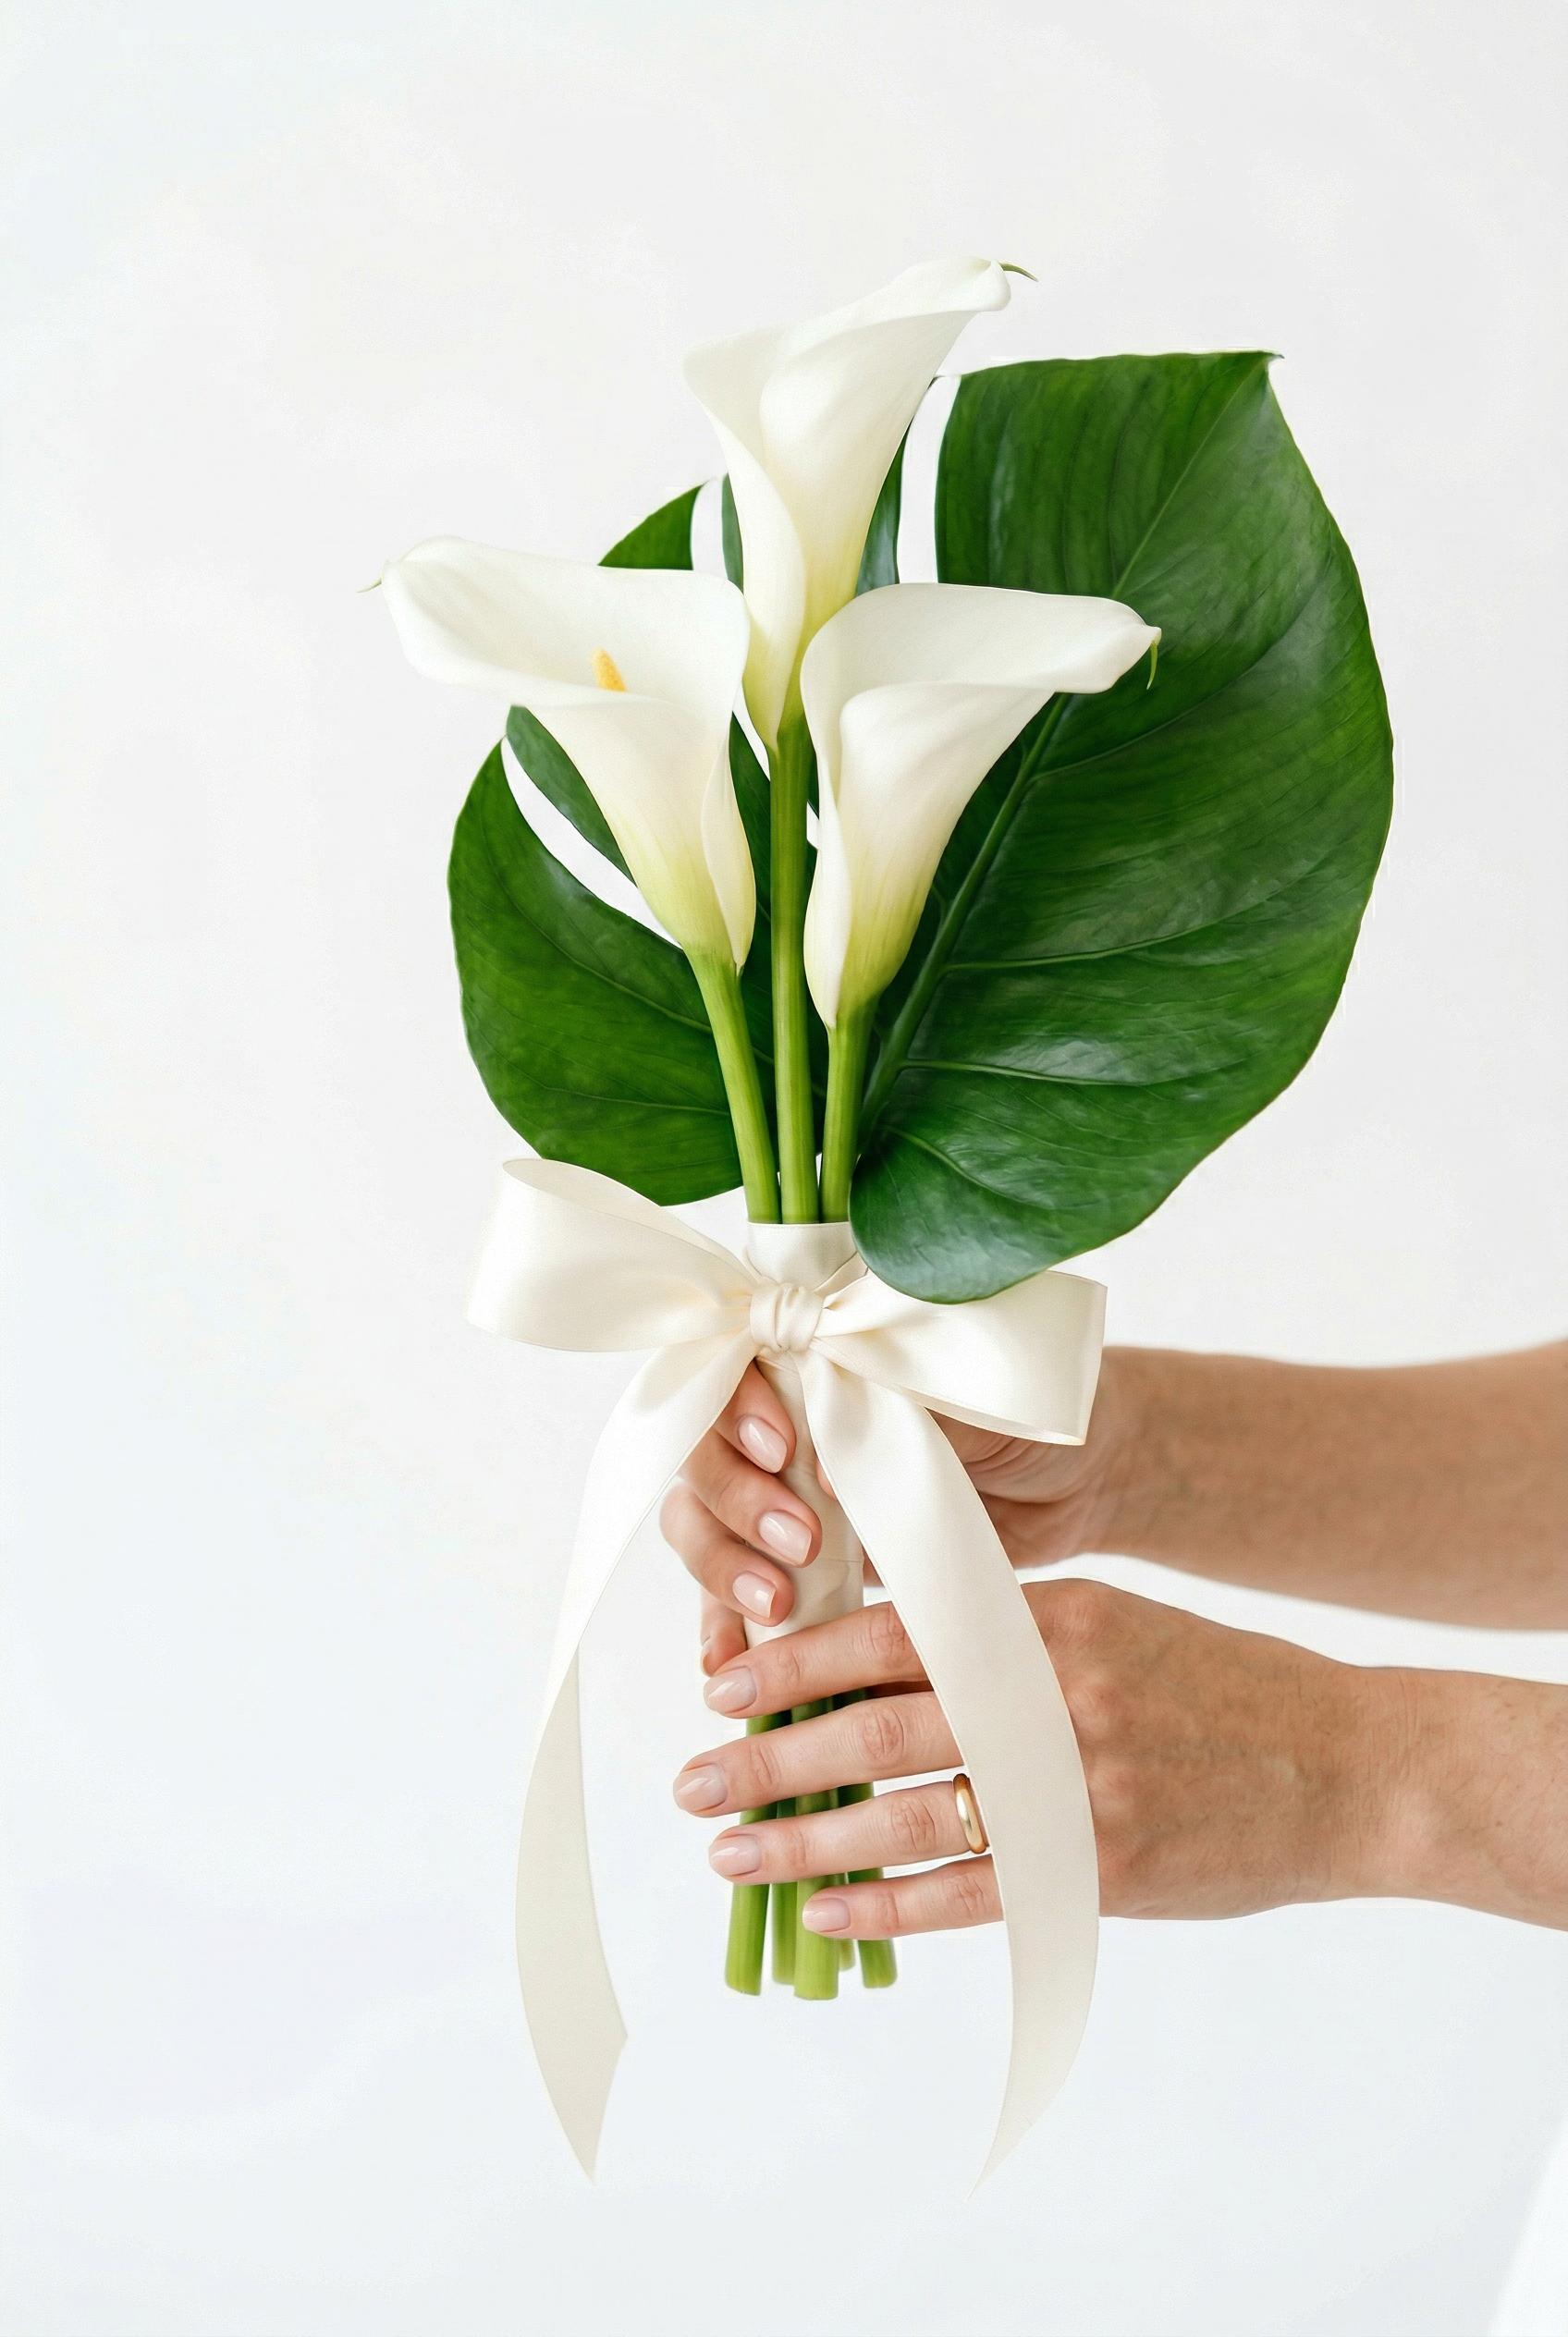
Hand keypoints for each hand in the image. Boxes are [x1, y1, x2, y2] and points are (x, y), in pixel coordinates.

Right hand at [660, 1353, 1134, 1671]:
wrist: (1082, 1474)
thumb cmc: (1027, 1412)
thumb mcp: (962, 1399)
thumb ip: (889, 1420)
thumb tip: (819, 1471)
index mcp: (811, 1350)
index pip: (732, 1368)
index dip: (740, 1410)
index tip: (785, 1450)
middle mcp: (781, 1415)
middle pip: (702, 1452)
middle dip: (734, 1502)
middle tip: (799, 1542)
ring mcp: (784, 1490)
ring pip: (703, 1522)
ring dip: (722, 1567)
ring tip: (774, 1608)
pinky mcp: (801, 1559)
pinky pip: (733, 1590)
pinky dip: (723, 1624)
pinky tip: (724, 1658)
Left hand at [673, 1579, 1408, 1936]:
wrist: (1342, 1763)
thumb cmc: (1210, 1686)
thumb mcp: (1108, 1624)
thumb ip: (1001, 1640)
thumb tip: (868, 1666)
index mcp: (1043, 1619)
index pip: (889, 1631)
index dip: (796, 1658)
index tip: (719, 1682)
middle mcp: (1049, 1694)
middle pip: (875, 1725)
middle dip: (769, 1756)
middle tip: (688, 1781)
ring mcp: (1075, 1787)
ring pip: (905, 1815)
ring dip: (807, 1841)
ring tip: (730, 1852)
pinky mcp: (1101, 1870)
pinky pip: (969, 1894)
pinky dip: (888, 1906)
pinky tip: (828, 1913)